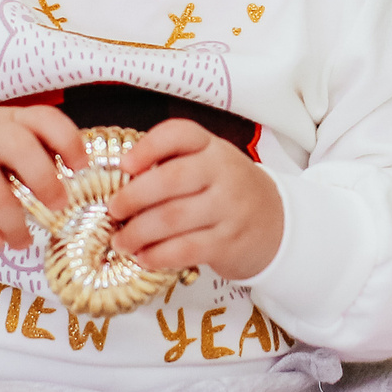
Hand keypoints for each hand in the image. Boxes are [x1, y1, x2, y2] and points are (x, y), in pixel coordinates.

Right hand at [0, 106, 85, 252]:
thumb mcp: (8, 142)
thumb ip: (38, 154)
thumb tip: (80, 185)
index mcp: (12, 119)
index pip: (44, 118)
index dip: (68, 141)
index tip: (81, 168)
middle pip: (19, 147)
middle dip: (44, 180)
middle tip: (59, 206)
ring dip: (13, 222)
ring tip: (23, 242)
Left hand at [108, 119, 283, 281]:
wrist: (277, 224)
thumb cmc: (229, 193)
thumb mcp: (210, 166)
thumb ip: (174, 165)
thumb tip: (120, 182)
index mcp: (212, 148)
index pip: (180, 134)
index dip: (147, 147)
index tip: (125, 165)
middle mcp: (224, 172)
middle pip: (170, 179)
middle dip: (132, 197)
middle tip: (113, 210)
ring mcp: (229, 208)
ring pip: (173, 218)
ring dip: (138, 232)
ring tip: (121, 241)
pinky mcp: (229, 242)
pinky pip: (186, 249)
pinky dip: (158, 255)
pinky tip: (144, 257)